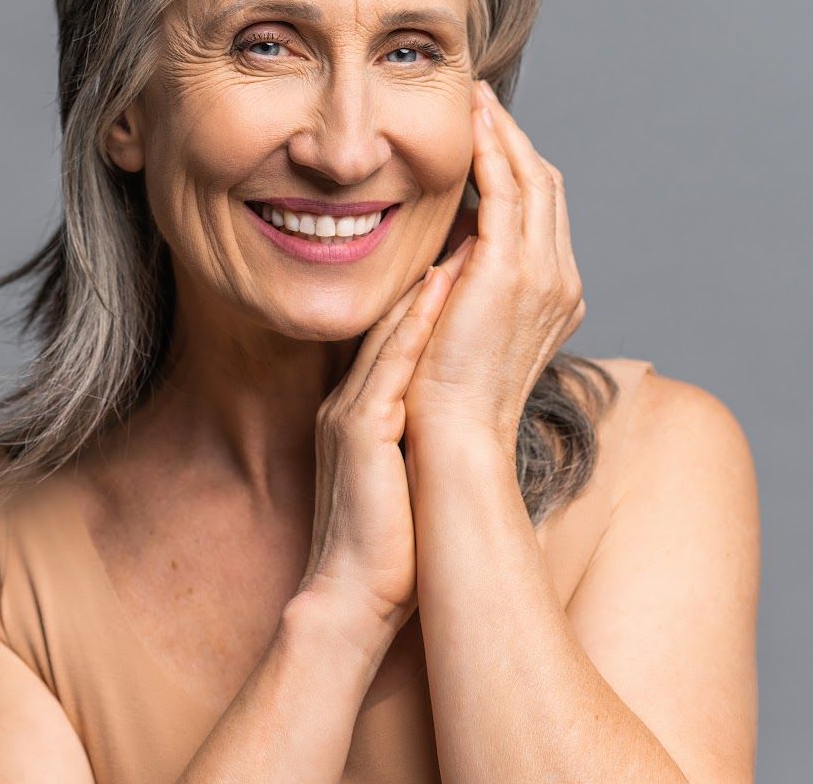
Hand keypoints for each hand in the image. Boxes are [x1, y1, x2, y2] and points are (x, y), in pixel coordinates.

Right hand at [296, 239, 472, 647]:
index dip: (429, 284)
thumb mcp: (401, 473)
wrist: (349, 600)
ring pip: (391, 327)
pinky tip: (440, 284)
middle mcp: (352, 400)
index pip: (399, 334)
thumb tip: (447, 413)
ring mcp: (350, 411)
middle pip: (392, 315)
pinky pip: (389, 364)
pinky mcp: (360, 431)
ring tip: (460, 226)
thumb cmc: (387, 549)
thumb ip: (413, 433)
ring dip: (425, 274)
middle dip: (428, 261)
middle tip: (464, 213)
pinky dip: (415, 322)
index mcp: (363, 409)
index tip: (464, 241)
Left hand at [403, 79, 587, 464]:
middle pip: (547, 188)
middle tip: (482, 102)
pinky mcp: (511, 270)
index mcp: (553, 297)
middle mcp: (561, 281)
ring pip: (534, 180)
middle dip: (514, 140)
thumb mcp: (460, 328)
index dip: (516, 170)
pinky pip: (508, 190)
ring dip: (503, 134)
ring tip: (476, 101)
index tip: (484, 137)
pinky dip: (492, 152)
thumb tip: (442, 251)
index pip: (541, 214)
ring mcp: (543, 274)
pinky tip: (470, 127)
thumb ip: (461, 285)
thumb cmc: (444, 399)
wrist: (454, 439)